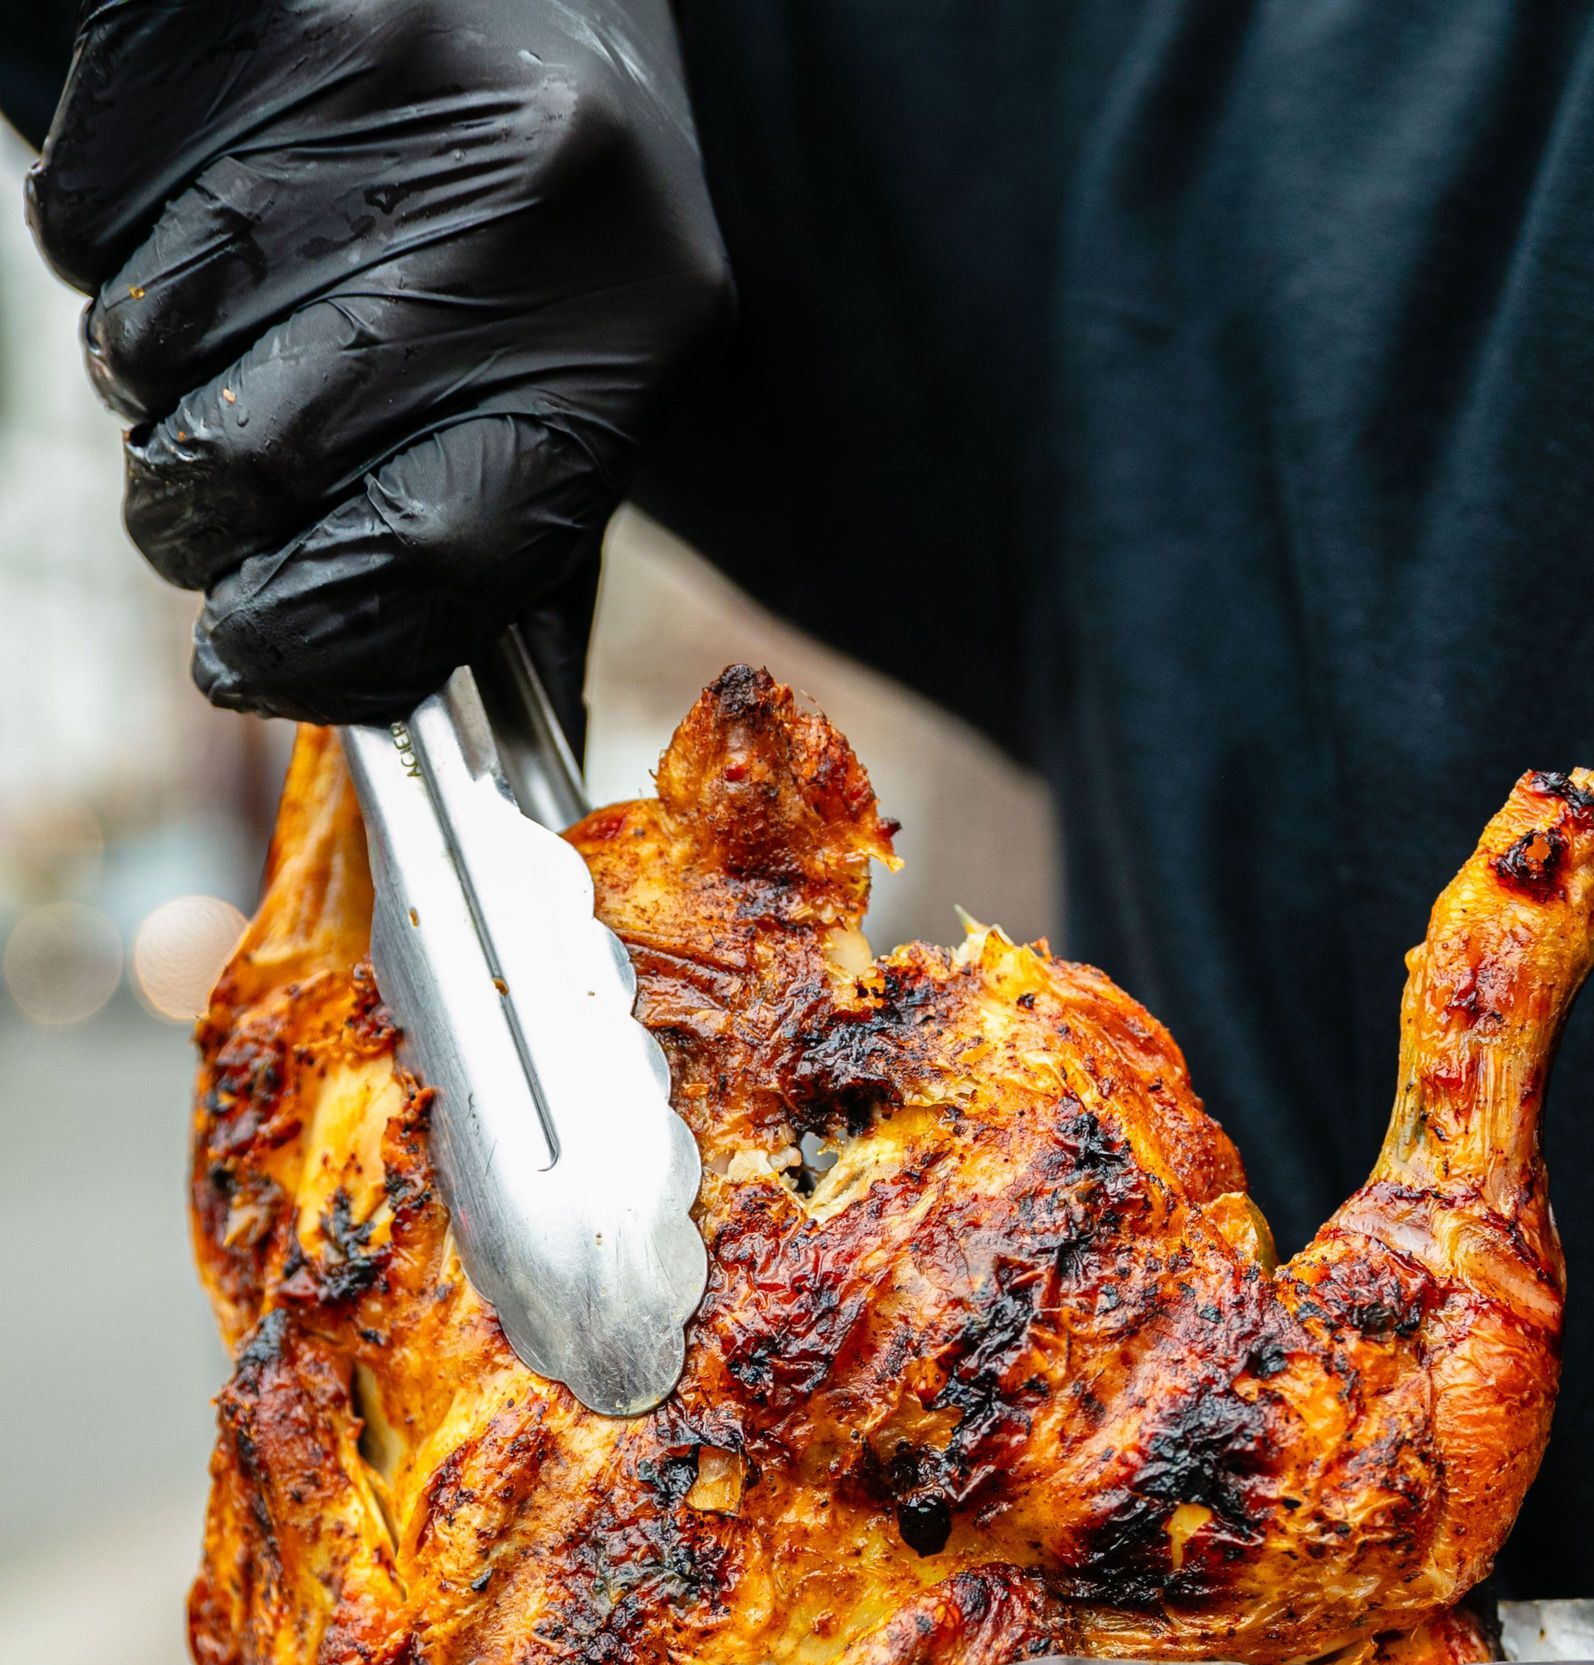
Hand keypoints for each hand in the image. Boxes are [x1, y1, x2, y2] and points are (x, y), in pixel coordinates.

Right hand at [29, 0, 728, 734]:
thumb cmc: (553, 221)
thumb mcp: (591, 389)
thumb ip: (522, 568)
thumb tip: (483, 771)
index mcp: (621, 336)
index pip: (428, 562)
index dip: (313, 644)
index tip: (255, 658)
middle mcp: (513, 204)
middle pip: (252, 463)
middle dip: (204, 520)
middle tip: (223, 489)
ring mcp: (370, 86)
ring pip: (144, 347)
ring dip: (154, 379)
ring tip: (239, 317)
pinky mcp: (233, 8)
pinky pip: (82, 222)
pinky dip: (113, 251)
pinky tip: (208, 207)